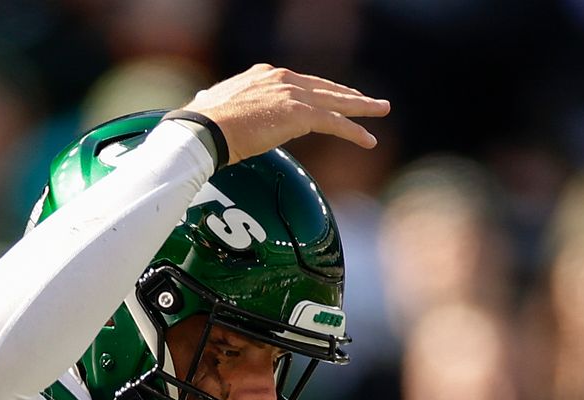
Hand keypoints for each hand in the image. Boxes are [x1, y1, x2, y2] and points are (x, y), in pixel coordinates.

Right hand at [178, 64, 388, 158]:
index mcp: (263, 76)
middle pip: (324, 87)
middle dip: (348, 94)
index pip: (300, 83)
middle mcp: (282, 79)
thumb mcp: (213, 108)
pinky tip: (369, 140)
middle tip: (368, 100)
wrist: (203, 129)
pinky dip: (354, 131)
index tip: (330, 98)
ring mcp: (293, 94)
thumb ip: (220, 106)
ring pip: (336, 101)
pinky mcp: (299, 114)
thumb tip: (202, 106)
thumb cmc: (202, 125)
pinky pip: (335, 123)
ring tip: (382, 111)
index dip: (318, 92)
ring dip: (362, 107)